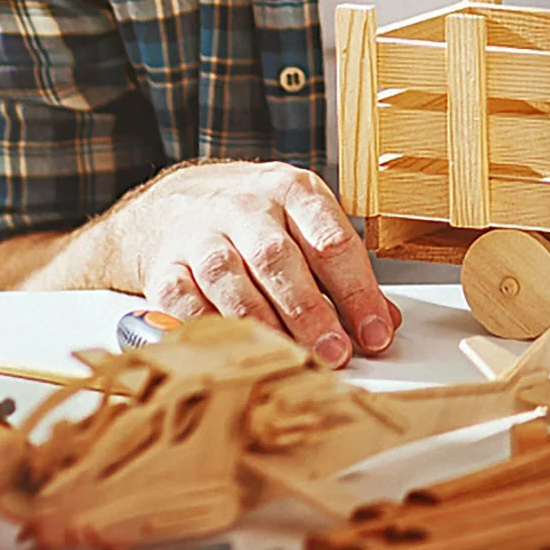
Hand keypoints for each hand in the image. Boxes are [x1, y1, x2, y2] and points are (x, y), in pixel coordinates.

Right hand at [106, 161, 400, 367]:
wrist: (179, 202)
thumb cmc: (257, 219)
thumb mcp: (305, 223)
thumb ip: (343, 270)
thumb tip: (383, 321)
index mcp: (291, 191)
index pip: (330, 239)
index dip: (357, 290)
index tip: (375, 333)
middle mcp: (245, 206)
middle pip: (278, 258)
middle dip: (310, 311)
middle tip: (336, 353)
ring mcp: (201, 235)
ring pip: (228, 278)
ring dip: (262, 323)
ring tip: (291, 358)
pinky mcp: (166, 267)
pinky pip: (183, 300)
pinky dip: (208, 328)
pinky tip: (235, 350)